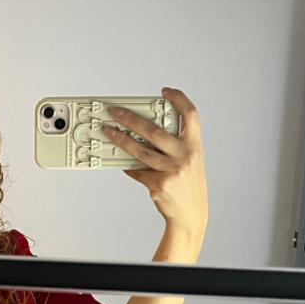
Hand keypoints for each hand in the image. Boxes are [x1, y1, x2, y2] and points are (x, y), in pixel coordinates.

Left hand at [106, 87, 207, 233]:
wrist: (191, 212)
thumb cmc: (189, 183)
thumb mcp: (191, 159)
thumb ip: (175, 143)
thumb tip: (144, 130)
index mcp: (195, 145)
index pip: (190, 114)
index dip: (179, 99)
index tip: (165, 91)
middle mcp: (185, 155)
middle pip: (154, 131)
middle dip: (130, 119)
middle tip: (116, 112)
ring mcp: (172, 170)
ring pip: (139, 151)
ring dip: (120, 140)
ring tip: (109, 132)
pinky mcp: (159, 184)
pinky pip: (137, 171)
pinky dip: (128, 166)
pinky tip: (123, 162)